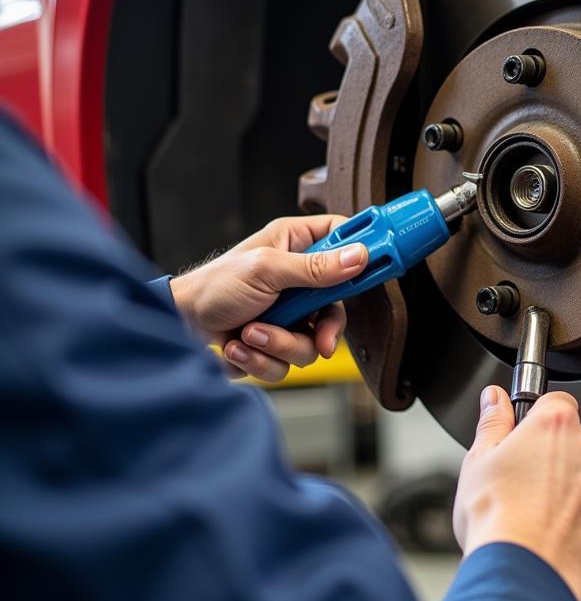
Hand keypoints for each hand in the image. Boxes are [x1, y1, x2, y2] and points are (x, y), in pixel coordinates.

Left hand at [169, 215, 367, 382]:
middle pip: (338, 306)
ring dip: (279, 345)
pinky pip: (288, 361)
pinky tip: (238, 346)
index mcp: (297, 244)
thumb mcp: (267, 270)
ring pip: (313, 342)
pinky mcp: (275, 342)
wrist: (177, 327)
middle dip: (320, 329)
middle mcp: (297, 278)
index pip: (344, 238)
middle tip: (319, 338)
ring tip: (250, 334)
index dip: (364, 251)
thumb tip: (357, 257)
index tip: (381, 263)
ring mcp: (288, 313)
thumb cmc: (213, 286)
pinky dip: (261, 359)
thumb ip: (315, 267)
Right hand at [453, 387, 580, 600]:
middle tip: (528, 489)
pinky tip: (561, 542)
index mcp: (558, 425)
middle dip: (559, 462)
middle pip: (578, 445)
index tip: (528, 440)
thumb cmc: (497, 521)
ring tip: (542, 522)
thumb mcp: (478, 461)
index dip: (540, 422)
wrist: (522, 581)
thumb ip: (493, 422)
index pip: (558, 402)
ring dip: (576, 496)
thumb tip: (494, 399)